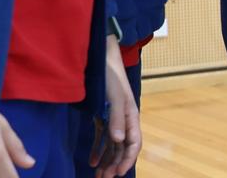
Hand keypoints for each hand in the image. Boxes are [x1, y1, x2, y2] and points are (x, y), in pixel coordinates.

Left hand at [89, 37, 140, 177]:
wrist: (100, 61)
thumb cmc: (110, 78)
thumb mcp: (115, 98)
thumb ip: (117, 119)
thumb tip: (119, 140)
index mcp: (131, 116)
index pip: (134, 143)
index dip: (127, 159)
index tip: (118, 173)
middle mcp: (124, 121)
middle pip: (123, 148)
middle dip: (115, 164)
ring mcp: (113, 120)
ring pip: (113, 146)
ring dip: (107, 160)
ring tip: (98, 175)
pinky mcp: (102, 118)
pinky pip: (102, 139)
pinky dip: (98, 150)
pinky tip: (92, 161)